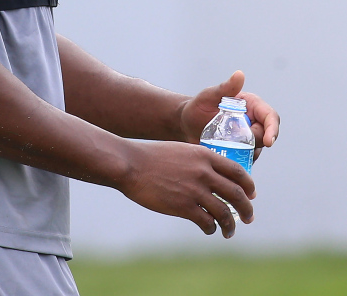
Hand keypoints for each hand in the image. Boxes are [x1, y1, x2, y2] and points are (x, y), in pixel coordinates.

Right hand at [121, 140, 254, 238]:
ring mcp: (195, 190)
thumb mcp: (181, 151)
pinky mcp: (184, 207)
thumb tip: (211, 177)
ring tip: (229, 231)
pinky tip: (208, 230)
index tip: (251, 195)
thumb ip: (199, 161)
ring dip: (230, 225)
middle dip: (246, 209)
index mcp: (204, 155)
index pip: (237, 171)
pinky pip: (206, 222)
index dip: (248, 185)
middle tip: (249, 217)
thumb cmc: (153, 157)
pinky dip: (211, 228)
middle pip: (236, 194)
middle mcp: (204, 172)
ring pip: (224, 212)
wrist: (131, 164)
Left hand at [178, 71, 279, 159]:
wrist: (186, 125)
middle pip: (265, 136)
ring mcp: (248, 138)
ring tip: (222, 148)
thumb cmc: (198, 106)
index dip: (272, 129)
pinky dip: (238, 162)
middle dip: (253, 142)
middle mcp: (253, 122)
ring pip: (257, 151)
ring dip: (244, 153)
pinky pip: (246, 160)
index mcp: (251, 106)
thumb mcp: (209, 96)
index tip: (268, 141)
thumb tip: (239, 74)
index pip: (270, 117)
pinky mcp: (241, 152)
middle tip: (232, 142)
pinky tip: (223, 158)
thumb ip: (224, 88)